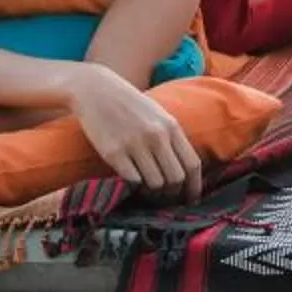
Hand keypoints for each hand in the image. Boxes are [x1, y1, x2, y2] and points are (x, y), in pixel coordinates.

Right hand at [70, 68, 201, 201]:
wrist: (96, 91)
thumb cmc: (130, 105)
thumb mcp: (159, 115)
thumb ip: (173, 138)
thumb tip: (186, 171)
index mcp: (171, 126)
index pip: (192, 164)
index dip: (194, 186)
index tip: (191, 200)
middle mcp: (156, 136)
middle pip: (176, 178)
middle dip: (173, 193)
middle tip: (165, 198)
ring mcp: (134, 144)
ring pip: (155, 184)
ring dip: (153, 193)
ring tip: (147, 191)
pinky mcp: (113, 152)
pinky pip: (132, 180)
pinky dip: (135, 186)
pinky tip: (131, 182)